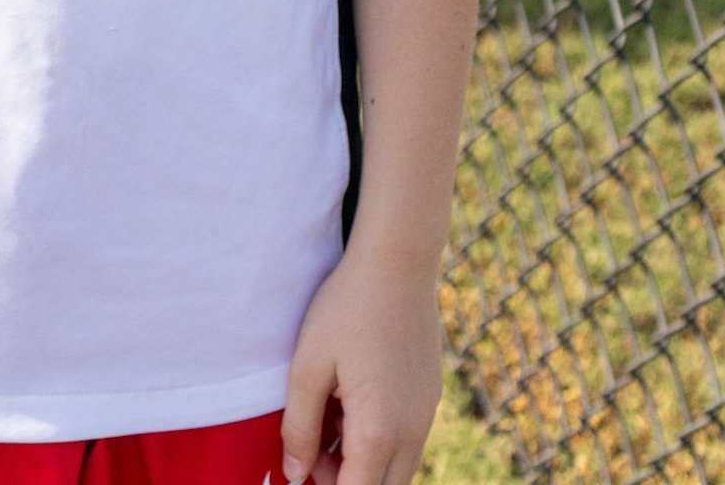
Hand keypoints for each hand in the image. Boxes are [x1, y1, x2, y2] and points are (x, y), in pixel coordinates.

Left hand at [281, 250, 442, 484]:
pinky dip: (379, 439)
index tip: (301, 468)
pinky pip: (407, 440)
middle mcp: (411, 432)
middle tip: (311, 448)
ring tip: (329, 417)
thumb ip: (299, 428)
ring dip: (362, 462)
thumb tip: (294, 475)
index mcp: (378, 431)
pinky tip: (351, 399)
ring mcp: (426, 415)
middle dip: (344, 480)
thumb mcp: (308, 365)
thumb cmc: (346, 309)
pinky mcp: (430, 397)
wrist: (397, 262)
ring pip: (397, 469)